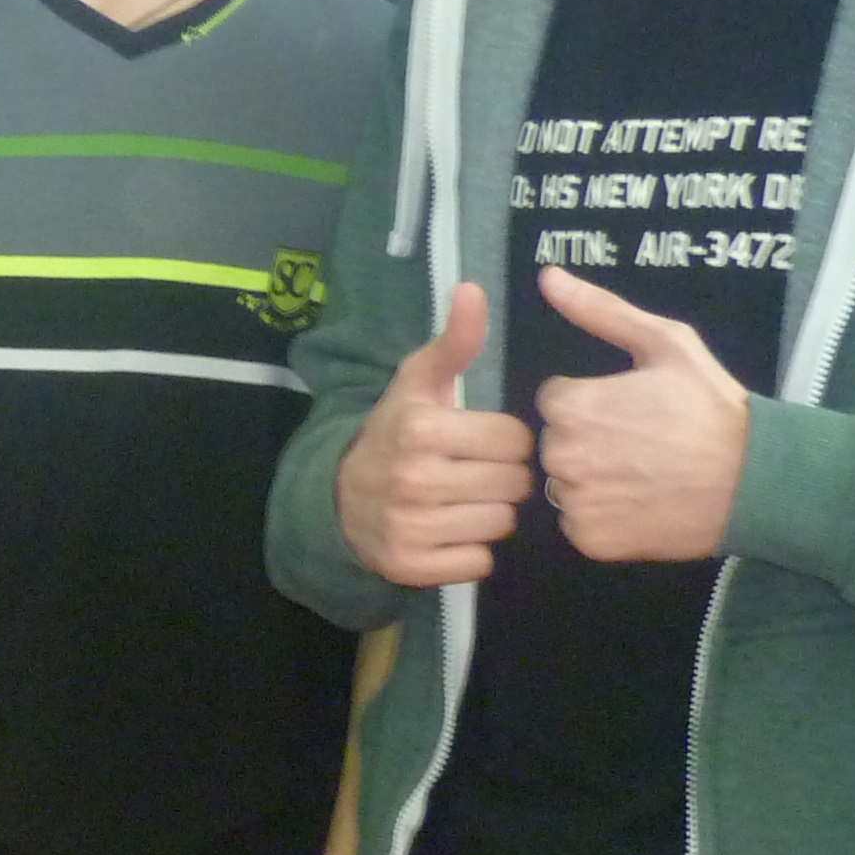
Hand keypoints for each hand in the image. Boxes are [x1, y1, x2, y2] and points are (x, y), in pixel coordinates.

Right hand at [334, 282, 535, 585]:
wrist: (338, 497)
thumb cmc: (395, 433)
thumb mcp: (419, 382)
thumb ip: (455, 340)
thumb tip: (473, 288)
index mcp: (422, 428)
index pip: (515, 441)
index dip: (506, 441)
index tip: (482, 442)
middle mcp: (414, 479)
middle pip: (514, 484)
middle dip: (503, 478)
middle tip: (475, 473)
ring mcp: (410, 526)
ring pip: (502, 524)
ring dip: (491, 514)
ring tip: (464, 501)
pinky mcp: (410, 566)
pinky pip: (480, 562)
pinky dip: (471, 551)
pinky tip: (449, 531)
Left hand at [531, 268, 751, 560]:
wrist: (755, 480)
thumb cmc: (711, 407)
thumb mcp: (665, 343)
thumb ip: (599, 310)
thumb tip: (547, 276)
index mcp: (572, 406)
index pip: (555, 400)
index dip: (592, 401)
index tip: (630, 409)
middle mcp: (563, 456)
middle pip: (555, 442)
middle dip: (587, 438)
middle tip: (639, 441)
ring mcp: (575, 502)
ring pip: (564, 483)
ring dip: (591, 478)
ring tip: (642, 473)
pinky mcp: (590, 540)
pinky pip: (578, 523)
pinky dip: (601, 516)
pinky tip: (639, 503)